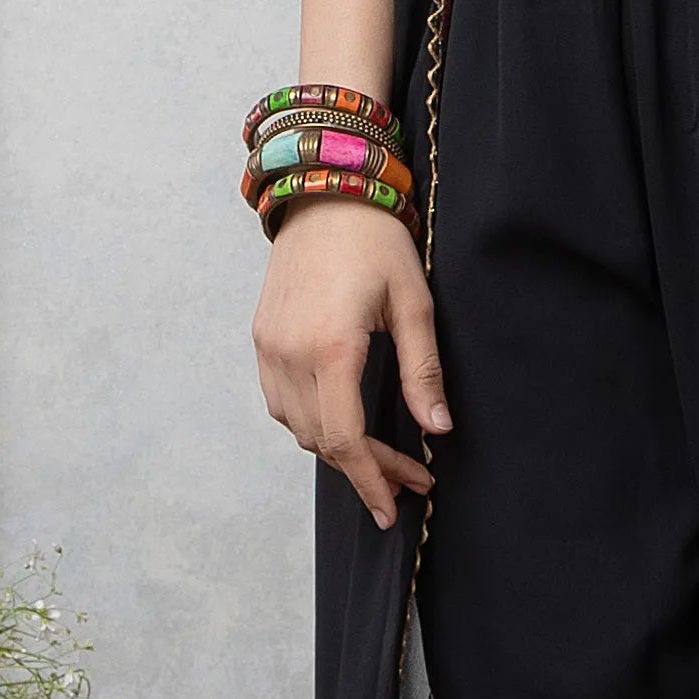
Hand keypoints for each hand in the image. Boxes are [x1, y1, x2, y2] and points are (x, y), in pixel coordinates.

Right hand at [252, 199, 446, 528]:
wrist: (324, 193)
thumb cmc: (375, 242)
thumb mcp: (414, 303)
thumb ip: (423, 369)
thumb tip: (438, 429)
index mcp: (331, 346)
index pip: (345, 438)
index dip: (372, 479)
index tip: (397, 504)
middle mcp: (289, 353)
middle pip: (321, 441)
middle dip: (365, 470)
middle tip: (408, 480)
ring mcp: (268, 347)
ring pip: (297, 427)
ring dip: (336, 449)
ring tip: (380, 458)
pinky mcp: (261, 339)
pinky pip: (280, 402)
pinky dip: (311, 423)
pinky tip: (343, 422)